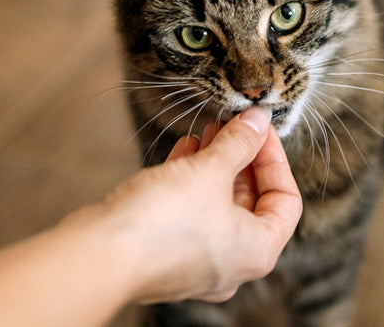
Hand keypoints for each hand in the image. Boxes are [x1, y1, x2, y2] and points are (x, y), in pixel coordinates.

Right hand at [81, 107, 302, 303]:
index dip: (275, 157)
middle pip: (252, 201)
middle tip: (232, 123)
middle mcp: (235, 263)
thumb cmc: (162, 222)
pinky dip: (192, 182)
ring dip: (216, 164)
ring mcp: (200, 263)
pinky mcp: (168, 255)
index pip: (287, 199)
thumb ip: (240, 142)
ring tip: (208, 130)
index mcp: (260, 250)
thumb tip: (258, 119)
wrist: (96, 256)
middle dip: (242, 157)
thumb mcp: (210, 170)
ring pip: (219, 205)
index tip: (259, 128)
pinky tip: (184, 149)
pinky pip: (191, 213)